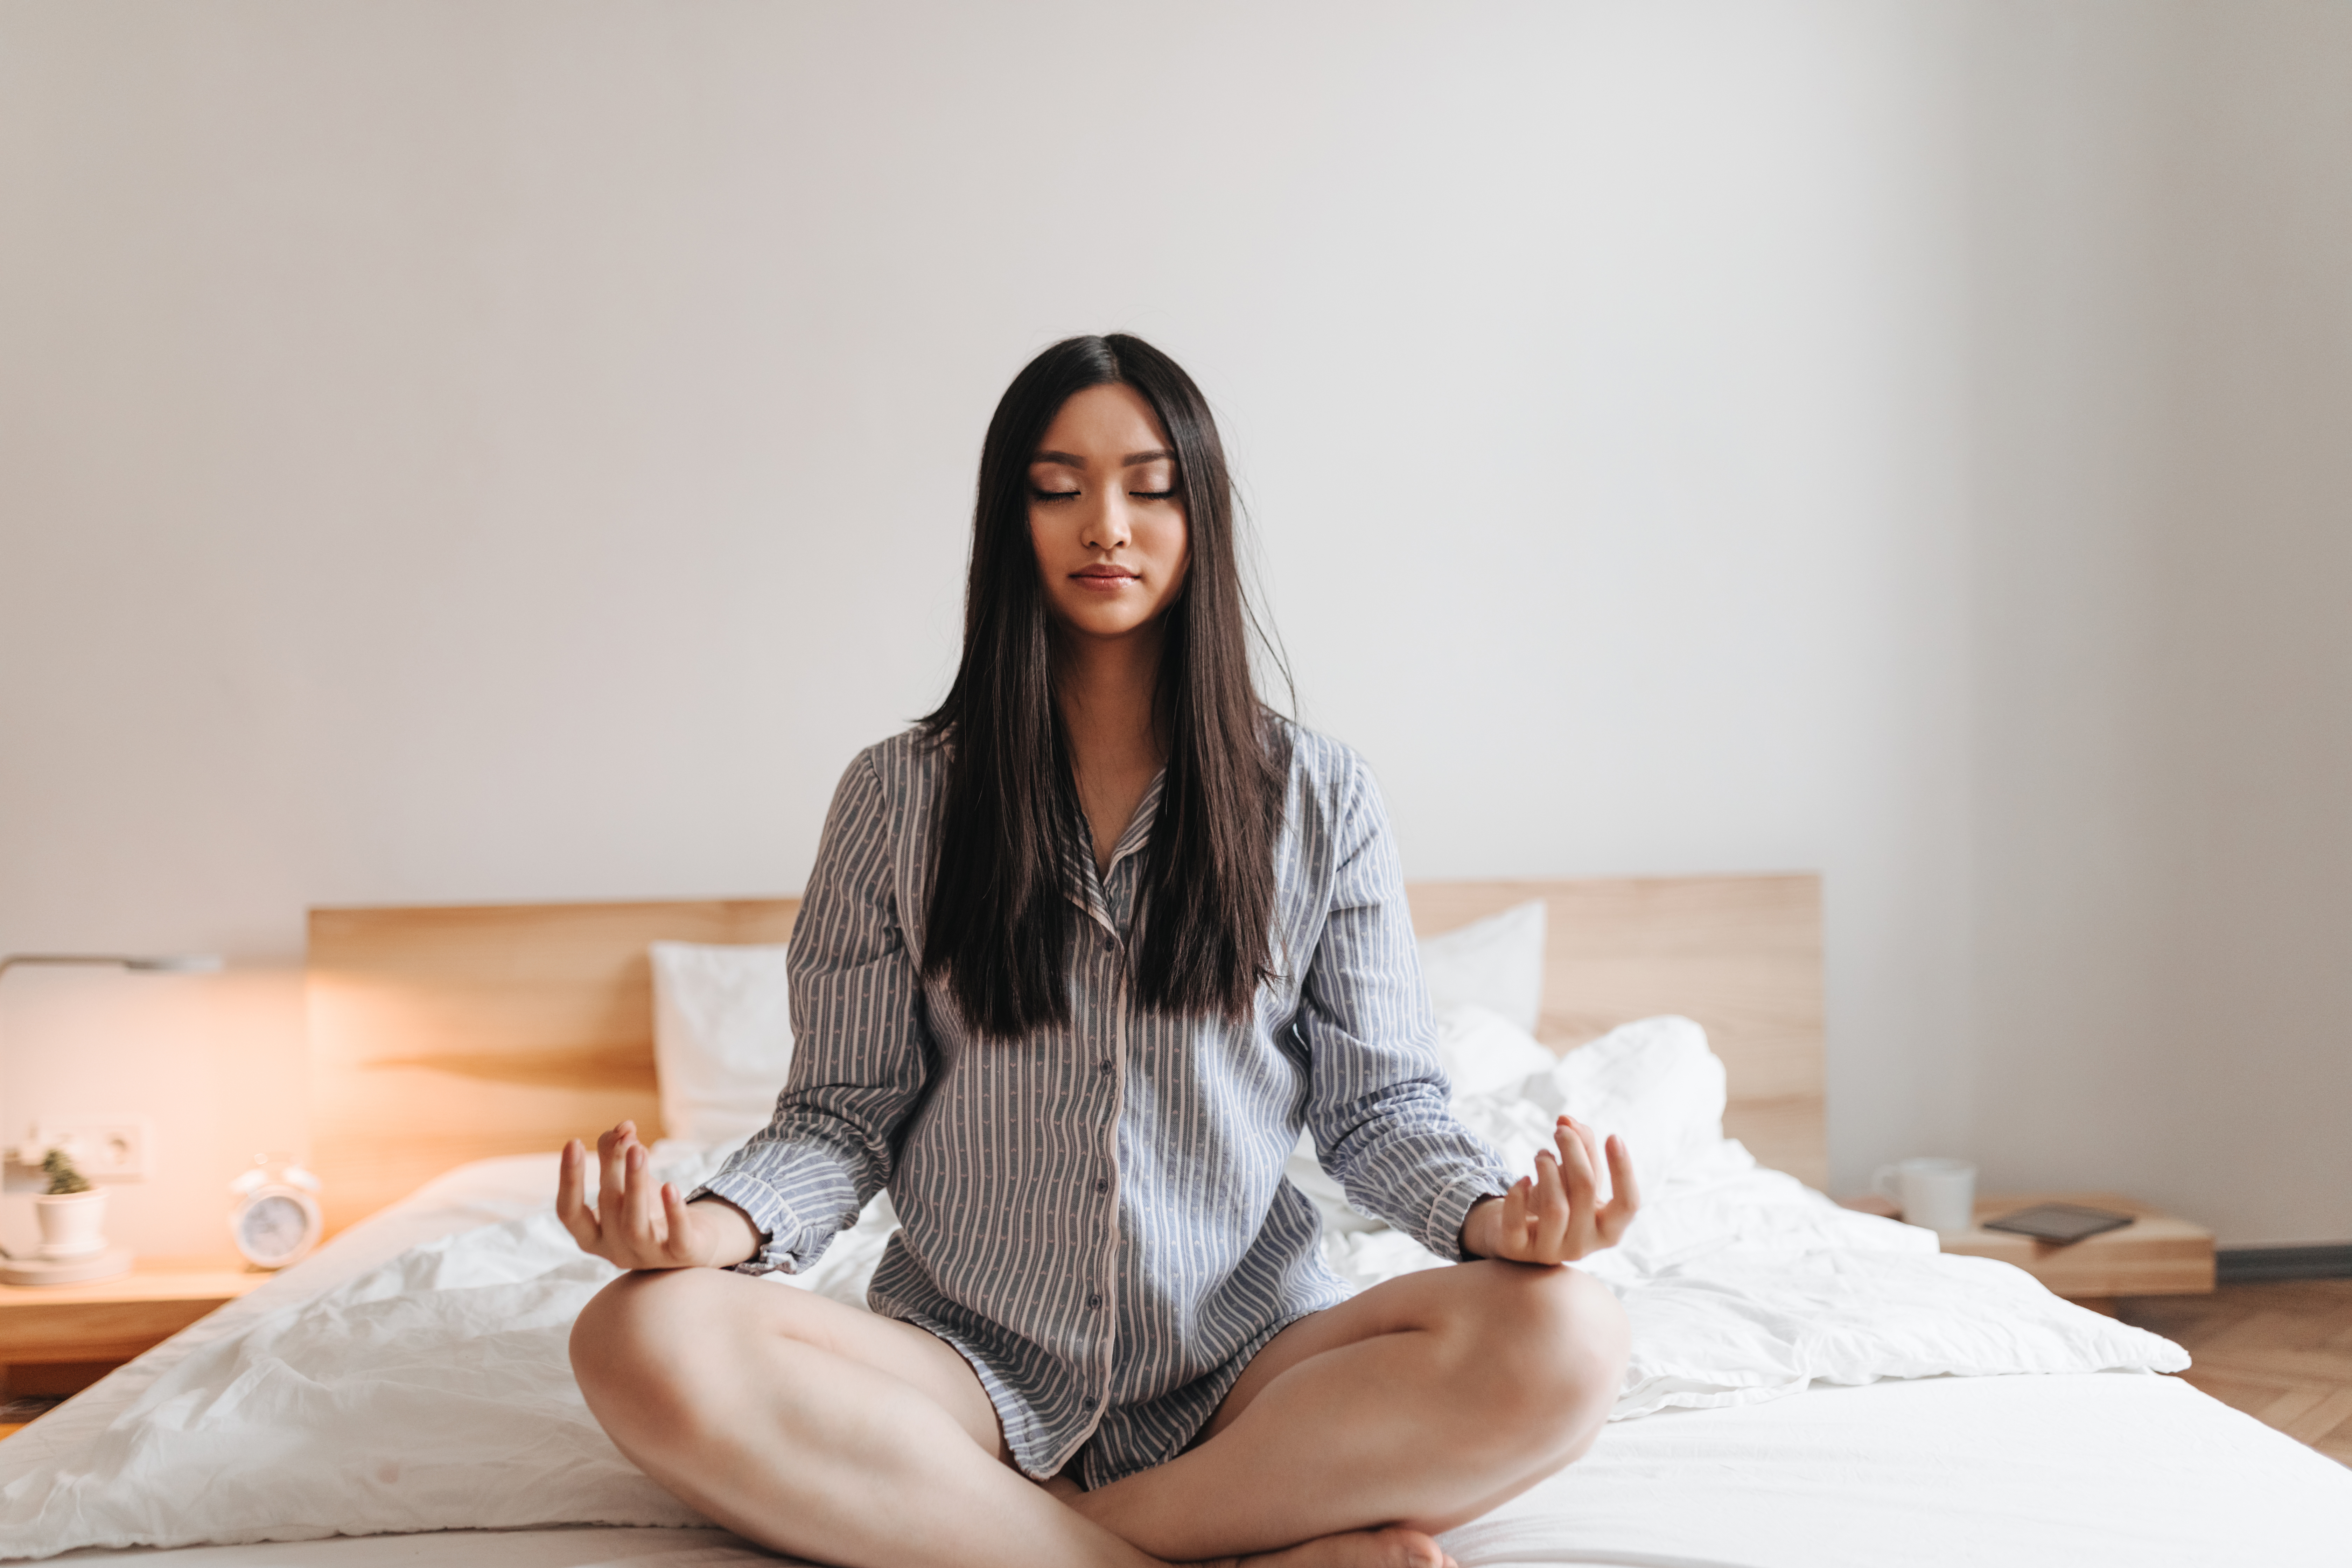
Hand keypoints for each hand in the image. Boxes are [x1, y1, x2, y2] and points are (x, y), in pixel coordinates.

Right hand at [555, 1120, 757, 1270]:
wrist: (694, 1242)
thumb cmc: (650, 1209)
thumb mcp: (628, 1182)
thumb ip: (617, 1154)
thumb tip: (622, 1128)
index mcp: (592, 1236)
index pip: (568, 1212)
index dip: (569, 1179)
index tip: (573, 1142)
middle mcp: (615, 1251)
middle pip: (609, 1206)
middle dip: (614, 1166)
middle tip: (624, 1136)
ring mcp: (647, 1256)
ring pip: (634, 1225)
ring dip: (635, 1184)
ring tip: (639, 1149)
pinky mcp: (680, 1255)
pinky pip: (677, 1238)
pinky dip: (674, 1213)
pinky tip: (671, 1186)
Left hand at [1460, 1114, 1639, 1264]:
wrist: (1514, 1232)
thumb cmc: (1556, 1199)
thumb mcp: (1574, 1176)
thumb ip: (1581, 1148)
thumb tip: (1568, 1121)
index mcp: (1607, 1230)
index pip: (1629, 1204)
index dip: (1624, 1170)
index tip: (1613, 1136)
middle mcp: (1583, 1246)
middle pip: (1586, 1189)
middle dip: (1573, 1150)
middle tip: (1561, 1129)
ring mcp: (1550, 1252)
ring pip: (1556, 1207)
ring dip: (1547, 1168)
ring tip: (1541, 1154)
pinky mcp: (1517, 1251)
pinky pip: (1517, 1222)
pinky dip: (1518, 1194)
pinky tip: (1521, 1179)